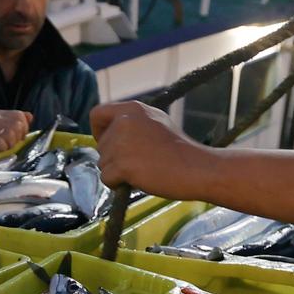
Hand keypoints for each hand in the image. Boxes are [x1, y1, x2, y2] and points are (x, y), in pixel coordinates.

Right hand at [0, 110, 31, 153]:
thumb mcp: (6, 130)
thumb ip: (19, 123)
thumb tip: (30, 117)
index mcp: (0, 114)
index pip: (19, 116)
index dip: (23, 129)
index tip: (19, 137)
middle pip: (17, 125)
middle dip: (17, 138)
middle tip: (11, 144)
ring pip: (10, 134)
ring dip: (10, 144)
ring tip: (4, 147)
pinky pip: (0, 142)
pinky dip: (2, 147)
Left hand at [91, 100, 210, 195]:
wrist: (196, 168)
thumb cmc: (180, 150)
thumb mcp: (156, 123)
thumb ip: (133, 124)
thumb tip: (113, 134)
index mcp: (132, 109)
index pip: (97, 114)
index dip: (100, 131)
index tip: (110, 142)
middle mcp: (123, 121)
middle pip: (101, 145)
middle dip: (114, 157)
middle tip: (138, 163)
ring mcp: (121, 143)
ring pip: (103, 163)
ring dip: (117, 171)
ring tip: (142, 171)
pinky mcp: (122, 164)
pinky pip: (107, 178)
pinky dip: (118, 184)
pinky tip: (138, 180)